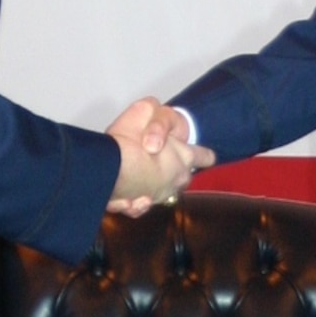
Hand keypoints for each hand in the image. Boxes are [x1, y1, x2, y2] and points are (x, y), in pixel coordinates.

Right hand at [105, 99, 213, 215]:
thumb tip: (157, 131)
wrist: (110, 169)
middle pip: (182, 176)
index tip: (202, 156)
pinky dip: (133, 200)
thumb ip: (156, 117)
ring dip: (151, 186)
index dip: (203, 155)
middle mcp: (178, 179)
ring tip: (134, 174)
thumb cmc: (129, 141)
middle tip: (154, 161)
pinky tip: (123, 191)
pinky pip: (139, 205)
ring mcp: (161, 195)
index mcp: (185, 156)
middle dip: (172, 171)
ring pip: (161, 192)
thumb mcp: (145, 109)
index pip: (205, 157)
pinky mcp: (140, 207)